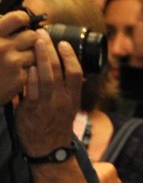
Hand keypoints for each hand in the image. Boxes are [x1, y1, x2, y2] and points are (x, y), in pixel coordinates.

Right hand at [0, 10, 36, 98]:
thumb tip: (15, 18)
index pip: (18, 18)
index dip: (23, 19)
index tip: (23, 22)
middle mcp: (3, 47)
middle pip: (33, 36)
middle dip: (31, 39)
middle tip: (24, 43)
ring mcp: (12, 63)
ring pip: (36, 53)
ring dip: (31, 55)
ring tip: (18, 58)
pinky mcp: (20, 78)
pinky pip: (34, 68)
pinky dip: (28, 69)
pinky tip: (16, 71)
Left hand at [16, 33, 82, 158]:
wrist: (48, 148)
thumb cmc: (56, 125)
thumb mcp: (68, 107)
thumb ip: (65, 89)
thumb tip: (66, 72)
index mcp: (73, 98)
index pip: (75, 72)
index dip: (70, 55)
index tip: (63, 43)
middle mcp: (62, 99)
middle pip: (59, 70)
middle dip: (51, 49)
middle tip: (42, 34)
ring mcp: (47, 104)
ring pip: (46, 77)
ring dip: (40, 57)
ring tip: (34, 42)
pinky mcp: (32, 110)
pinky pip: (32, 91)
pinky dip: (31, 77)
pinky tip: (28, 66)